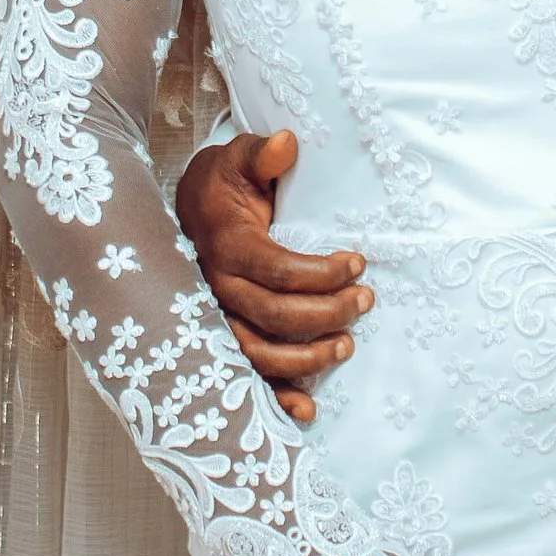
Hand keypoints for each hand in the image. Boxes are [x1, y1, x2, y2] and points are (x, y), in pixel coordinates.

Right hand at [176, 129, 371, 420]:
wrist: (189, 209)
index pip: (278, 269)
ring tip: (348, 344)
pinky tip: (307, 411)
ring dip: (307, 358)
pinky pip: (246, 375)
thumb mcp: (237, 159)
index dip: (322, 272)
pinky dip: (275, 397)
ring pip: (260, 353)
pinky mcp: (223, 336)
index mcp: (227, 247)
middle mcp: (217, 288)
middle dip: (326, 313)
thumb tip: (288, 144)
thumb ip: (261, 155)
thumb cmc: (223, 185)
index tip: (358, 261)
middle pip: (274, 316)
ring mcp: (218, 318)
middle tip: (366, 300)